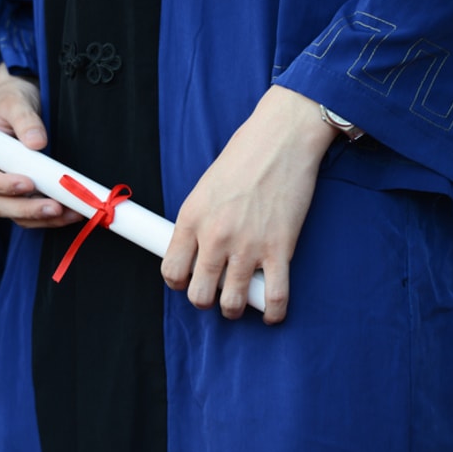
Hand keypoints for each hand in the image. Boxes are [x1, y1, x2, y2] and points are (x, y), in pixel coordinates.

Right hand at [0, 63, 82, 227]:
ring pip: (16, 213)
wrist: (20, 106)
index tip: (27, 183)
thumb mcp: (15, 102)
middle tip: (54, 207)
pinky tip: (70, 213)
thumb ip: (25, 120)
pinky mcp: (20, 194)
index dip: (1, 185)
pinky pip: (31, 212)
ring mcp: (2, 188)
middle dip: (27, 209)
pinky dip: (49, 217)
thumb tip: (37, 142)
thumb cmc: (11, 102)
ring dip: (42, 218)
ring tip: (69, 213)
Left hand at [161, 85, 338, 322]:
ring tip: (239, 303)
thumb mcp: (205, 188)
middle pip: (198, 294)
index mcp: (191, 219)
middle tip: (214, 293)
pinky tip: (270, 312)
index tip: (188, 281)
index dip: (178, 283)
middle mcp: (215, 237)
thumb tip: (198, 251)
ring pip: (232, 303)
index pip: (171, 270)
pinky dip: (272, 312)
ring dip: (234, 309)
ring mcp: (248, 246)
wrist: (281, 139)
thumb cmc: (243, 157)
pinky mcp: (280, 249)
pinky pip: (273, 297)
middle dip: (204, 300)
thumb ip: (197, 222)